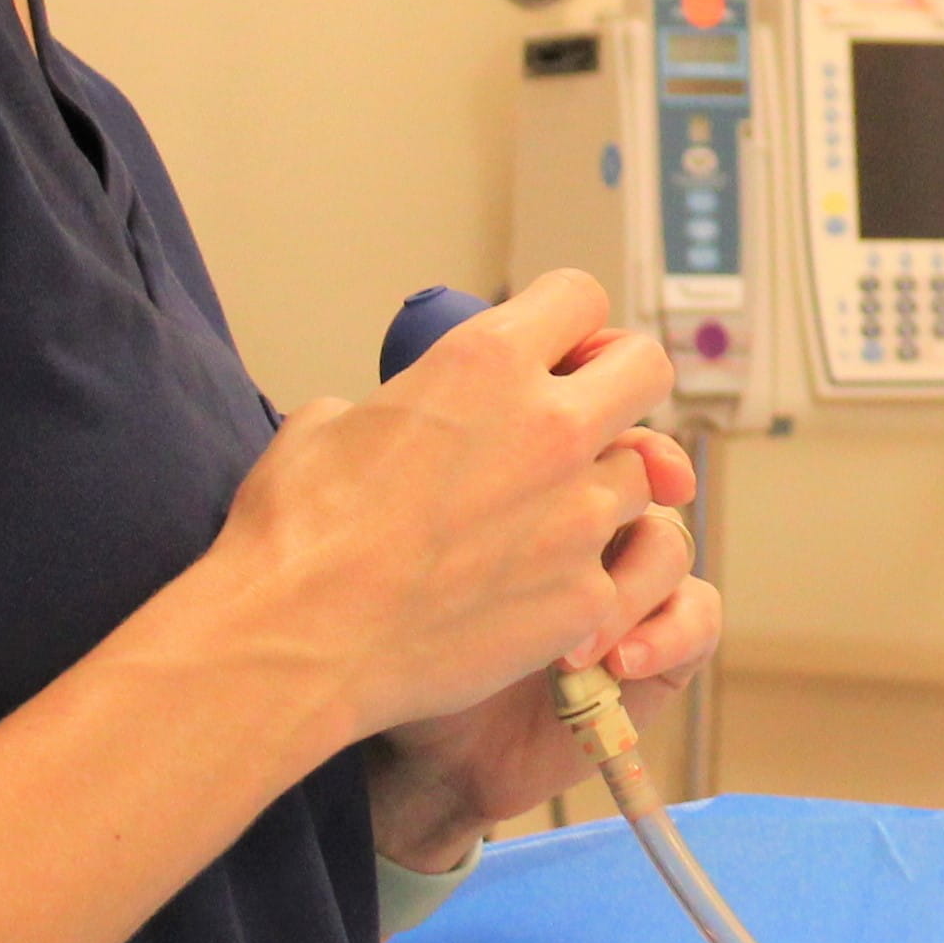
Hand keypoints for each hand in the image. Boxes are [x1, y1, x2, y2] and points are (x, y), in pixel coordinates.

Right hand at [199, 272, 683, 766]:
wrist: (298, 644)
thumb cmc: (297, 536)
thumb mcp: (327, 424)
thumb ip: (394, 403)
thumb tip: (390, 415)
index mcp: (485, 364)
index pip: (580, 297)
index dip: (569, 324)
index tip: (555, 353)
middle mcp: (550, 427)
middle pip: (647, 368)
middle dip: (621, 385)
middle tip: (586, 418)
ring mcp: (579, 515)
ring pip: (640, 476)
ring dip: (600, 489)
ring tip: (539, 522)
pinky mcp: (587, 594)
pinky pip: (614, 570)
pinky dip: (579, 578)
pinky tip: (525, 595)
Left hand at [364, 439, 715, 865]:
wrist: (422, 752)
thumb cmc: (396, 638)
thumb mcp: (381, 538)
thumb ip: (387, 466)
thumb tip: (366, 408)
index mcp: (529, 474)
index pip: (580, 412)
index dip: (593, 401)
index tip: (578, 417)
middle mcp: (586, 520)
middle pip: (642, 465)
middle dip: (645, 473)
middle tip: (617, 506)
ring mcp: (628, 580)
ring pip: (668, 542)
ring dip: (630, 587)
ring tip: (575, 648)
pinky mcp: (660, 644)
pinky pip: (697, 615)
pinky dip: (666, 633)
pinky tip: (617, 663)